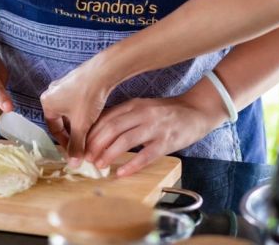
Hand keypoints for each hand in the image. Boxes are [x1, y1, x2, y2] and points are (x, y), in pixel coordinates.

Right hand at [40, 59, 111, 160]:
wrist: (102, 72)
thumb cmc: (87, 98)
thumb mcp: (81, 125)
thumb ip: (76, 145)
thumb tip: (73, 164)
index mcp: (47, 103)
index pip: (54, 129)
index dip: (65, 143)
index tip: (76, 151)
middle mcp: (52, 93)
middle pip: (61, 120)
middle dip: (73, 133)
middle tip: (84, 143)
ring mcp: (63, 86)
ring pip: (70, 112)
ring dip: (79, 123)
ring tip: (91, 131)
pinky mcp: (75, 81)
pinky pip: (76, 102)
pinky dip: (83, 111)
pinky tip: (95, 117)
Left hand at [83, 83, 227, 177]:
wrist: (196, 110)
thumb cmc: (166, 112)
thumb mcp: (143, 107)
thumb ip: (124, 116)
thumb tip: (98, 131)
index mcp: (134, 105)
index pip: (106, 118)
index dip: (91, 132)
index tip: (81, 145)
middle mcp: (142, 113)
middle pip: (112, 127)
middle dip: (95, 144)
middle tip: (86, 158)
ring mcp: (155, 127)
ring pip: (126, 140)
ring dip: (109, 153)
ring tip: (99, 165)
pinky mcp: (167, 141)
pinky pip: (146, 154)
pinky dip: (132, 164)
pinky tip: (121, 173)